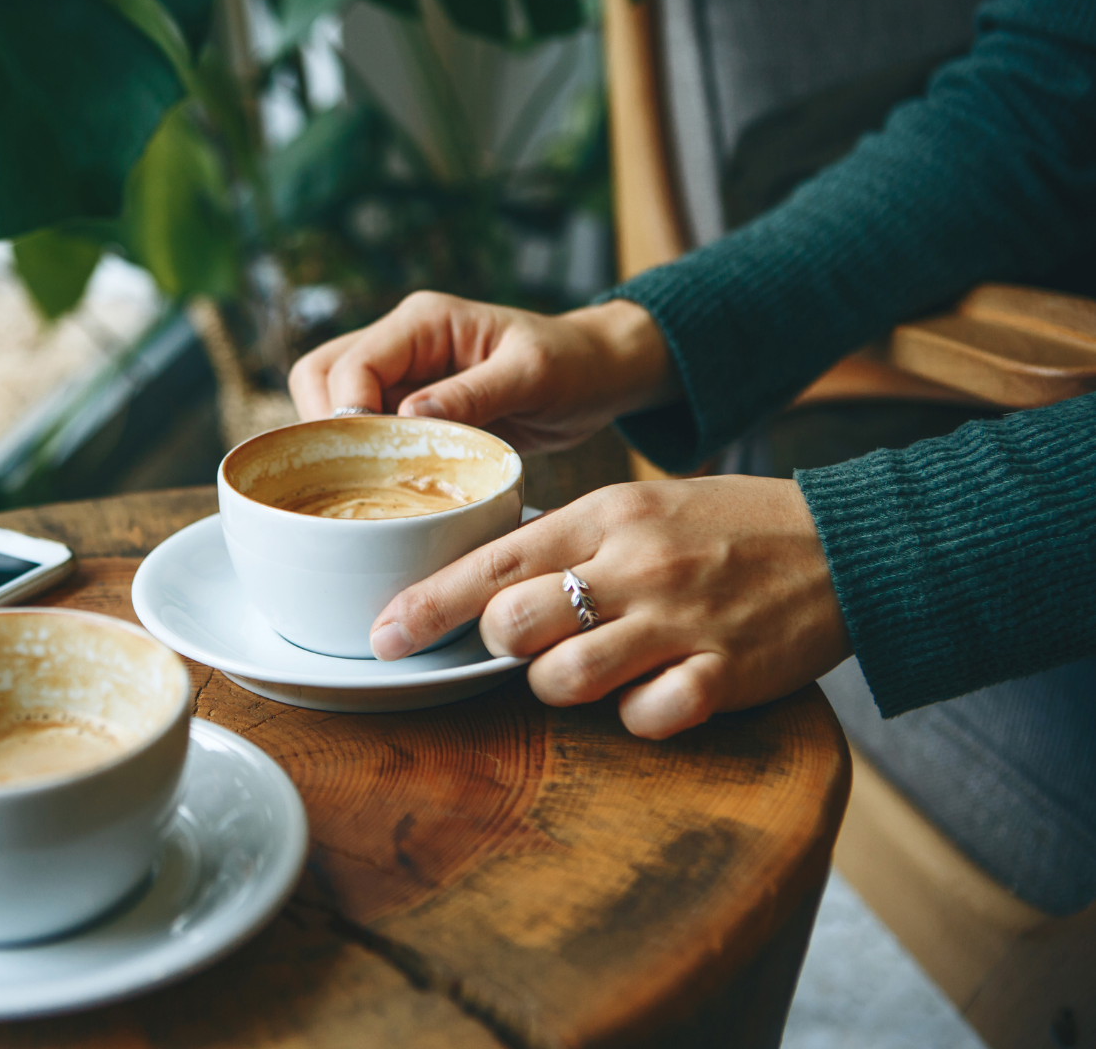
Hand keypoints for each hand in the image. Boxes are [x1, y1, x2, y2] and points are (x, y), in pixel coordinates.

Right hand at [289, 293, 677, 453]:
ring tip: (364, 490)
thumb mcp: (532, 375)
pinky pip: (363, 431)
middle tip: (351, 482)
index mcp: (422, 321)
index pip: (351, 365)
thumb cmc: (572, 364)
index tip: (365, 462)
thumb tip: (408, 418)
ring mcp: (400, 375)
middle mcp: (400, 342)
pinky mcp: (407, 408)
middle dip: (323, 428)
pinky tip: (383, 493)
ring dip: (337, 446)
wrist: (596, 375)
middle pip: (319, 378)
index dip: (345, 415)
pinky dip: (362, 460)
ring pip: (331, 405)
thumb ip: (472, 394)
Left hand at [368, 476, 851, 738]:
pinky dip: (636, 716)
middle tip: (527, 642)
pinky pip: (644, 719)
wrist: (843, 542)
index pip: (491, 563)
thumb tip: (482, 585)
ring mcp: (680, 621)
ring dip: (560, 686)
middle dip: (502, 646)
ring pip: (565, 679)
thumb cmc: (725, 526)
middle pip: (514, 625)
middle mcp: (635, 565)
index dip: (427, 606)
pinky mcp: (724, 674)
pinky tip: (657, 690)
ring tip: (593, 665)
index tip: (383, 637)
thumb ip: (565, 541)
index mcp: (606, 516)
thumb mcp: (638, 507)